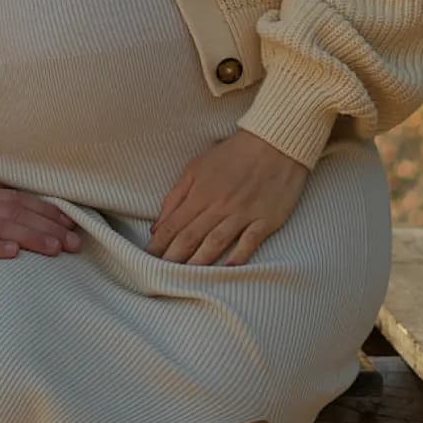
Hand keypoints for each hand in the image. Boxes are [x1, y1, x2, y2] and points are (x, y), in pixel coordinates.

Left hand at [150, 129, 307, 265]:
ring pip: (216, 242)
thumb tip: (157, 226)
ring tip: (186, 279)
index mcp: (200, 193)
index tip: (147, 260)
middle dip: (173, 258)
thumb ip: (175, 196)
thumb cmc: (233, 154)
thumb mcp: (196, 167)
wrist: (275, 142)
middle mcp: (219, 206)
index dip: (158, 244)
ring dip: (199, 262)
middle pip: (190, 237)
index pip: (173, 225)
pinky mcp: (266, 218)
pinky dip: (239, 256)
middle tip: (159, 276)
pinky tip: (227, 270)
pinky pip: (250, 240)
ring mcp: (243, 213)